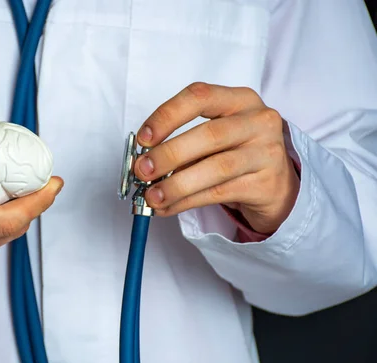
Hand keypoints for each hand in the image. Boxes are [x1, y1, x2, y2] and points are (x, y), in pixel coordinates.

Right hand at [0, 95, 62, 281]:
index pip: (7, 220)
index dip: (38, 202)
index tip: (55, 182)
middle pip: (12, 231)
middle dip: (34, 206)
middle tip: (46, 182)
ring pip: (4, 241)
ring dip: (19, 217)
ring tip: (26, 192)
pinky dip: (1, 229)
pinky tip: (1, 211)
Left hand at [134, 83, 299, 233]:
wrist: (278, 184)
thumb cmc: (235, 153)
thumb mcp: (215, 137)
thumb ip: (183, 141)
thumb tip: (143, 161)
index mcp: (240, 99)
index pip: (200, 97)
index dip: (167, 116)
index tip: (143, 138)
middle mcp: (258, 121)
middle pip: (208, 135)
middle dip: (168, 154)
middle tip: (142, 171)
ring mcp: (266, 152)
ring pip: (215, 168)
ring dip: (176, 185)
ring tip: (151, 196)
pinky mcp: (266, 184)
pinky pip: (218, 194)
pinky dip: (187, 202)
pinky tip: (168, 207)